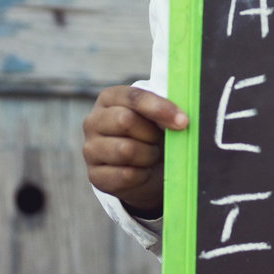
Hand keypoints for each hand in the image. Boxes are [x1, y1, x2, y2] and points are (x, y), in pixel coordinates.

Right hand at [82, 86, 188, 219]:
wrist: (144, 169)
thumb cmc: (152, 134)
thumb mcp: (158, 118)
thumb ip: (165, 112)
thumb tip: (180, 119)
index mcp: (109, 98)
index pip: (133, 97)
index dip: (160, 108)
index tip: (183, 121)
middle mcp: (93, 121)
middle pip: (125, 120)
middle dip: (151, 134)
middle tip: (158, 140)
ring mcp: (90, 149)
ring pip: (126, 150)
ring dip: (148, 155)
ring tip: (151, 155)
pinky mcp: (94, 175)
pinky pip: (126, 175)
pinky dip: (143, 175)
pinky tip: (143, 171)